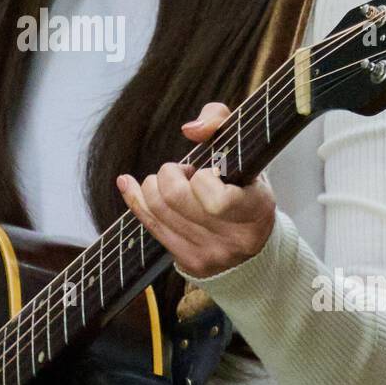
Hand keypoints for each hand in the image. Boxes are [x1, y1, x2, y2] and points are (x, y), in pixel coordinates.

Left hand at [115, 101, 275, 279]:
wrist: (255, 242)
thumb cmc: (247, 187)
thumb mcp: (244, 150)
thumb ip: (219, 121)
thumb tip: (189, 129)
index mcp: (256, 210)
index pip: (217, 199)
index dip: (203, 178)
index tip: (209, 171)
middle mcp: (234, 238)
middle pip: (176, 199)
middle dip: (170, 174)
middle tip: (184, 171)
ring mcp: (211, 255)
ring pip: (158, 210)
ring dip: (154, 185)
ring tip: (172, 182)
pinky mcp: (189, 263)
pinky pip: (150, 225)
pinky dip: (135, 198)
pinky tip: (128, 183)